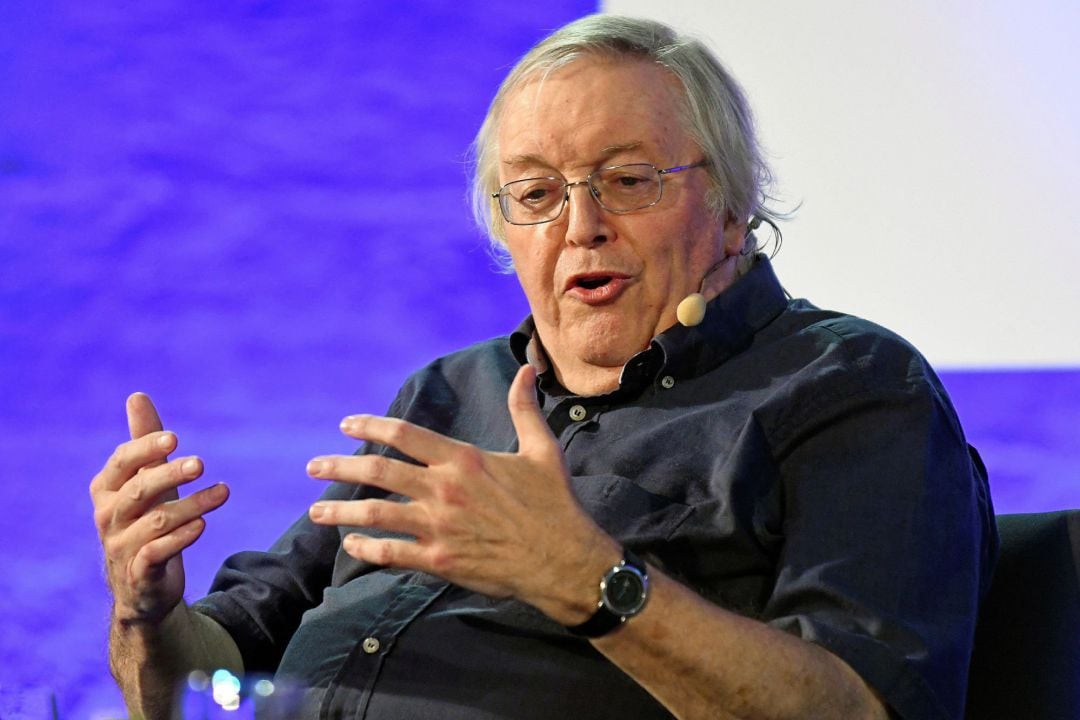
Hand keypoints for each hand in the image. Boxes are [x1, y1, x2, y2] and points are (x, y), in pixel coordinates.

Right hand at [90, 393, 228, 624]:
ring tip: (224, 492)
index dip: (145, 449)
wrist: (142, 586)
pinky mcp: (140, 573)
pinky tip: (203, 525)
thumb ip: (143, 443)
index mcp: (106, 490)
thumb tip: (136, 396)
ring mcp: (121, 547)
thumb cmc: (145, 521)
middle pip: (138, 490)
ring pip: (156, 521)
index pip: (122, 462)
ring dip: (193, 505)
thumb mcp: (146, 481)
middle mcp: (108, 517)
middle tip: (201, 463)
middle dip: (169, 474)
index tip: (174, 438)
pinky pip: (158, 553)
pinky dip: (181, 538)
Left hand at [306, 365, 619, 623]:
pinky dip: (367, 549)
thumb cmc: (554, 504)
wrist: (565, 560)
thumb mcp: (541, 449)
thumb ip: (524, 409)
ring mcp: (439, 527)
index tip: (346, 424)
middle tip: (313, 466)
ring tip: (316, 512)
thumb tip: (526, 369)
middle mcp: (445, 490)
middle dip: (339, 466)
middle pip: (378, 471)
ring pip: (376, 514)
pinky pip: (392, 553)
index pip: (404, 435)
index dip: (370, 426)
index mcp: (464, 460)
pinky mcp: (441, 560)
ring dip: (340, 512)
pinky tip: (352, 546)